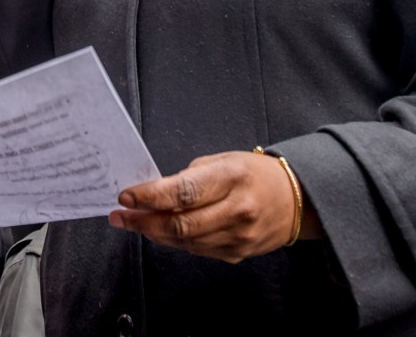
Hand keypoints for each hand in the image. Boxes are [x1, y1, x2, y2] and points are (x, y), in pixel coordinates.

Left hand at [109, 151, 314, 262]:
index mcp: (232, 178)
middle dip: (143, 221)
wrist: (295, 201)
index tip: (126, 196)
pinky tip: (159, 231)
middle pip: (180, 224)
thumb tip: (155, 193)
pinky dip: (173, 242)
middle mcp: (236, 210)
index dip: (151, 197)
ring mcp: (238, 237)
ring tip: (132, 222)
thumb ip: (190, 177)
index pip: (184, 192)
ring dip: (153, 233)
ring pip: (185, 242)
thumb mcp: (223, 161)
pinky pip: (196, 251)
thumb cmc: (254, 174)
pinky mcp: (236, 255)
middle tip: (120, 216)